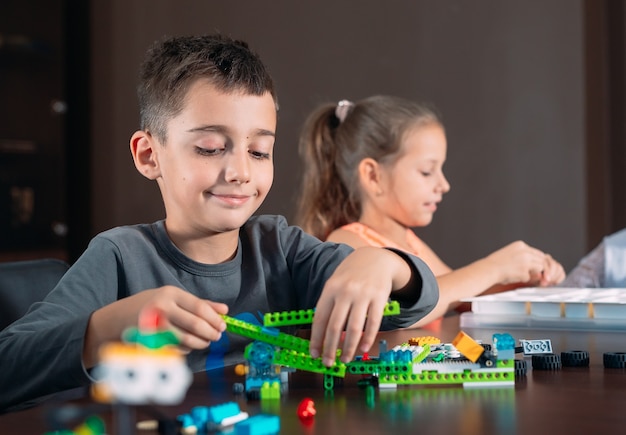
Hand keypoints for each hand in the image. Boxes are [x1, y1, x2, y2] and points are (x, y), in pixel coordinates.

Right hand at [83, 286, 227, 366]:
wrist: (114, 321)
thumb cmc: (148, 307)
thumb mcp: (171, 299)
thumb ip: (198, 303)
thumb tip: (225, 310)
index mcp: (169, 293)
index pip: (199, 307)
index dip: (214, 318)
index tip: (223, 325)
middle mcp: (161, 308)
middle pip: (195, 324)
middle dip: (210, 333)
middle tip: (217, 336)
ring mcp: (154, 327)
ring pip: (187, 339)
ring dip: (201, 343)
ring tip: (206, 342)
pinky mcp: (149, 343)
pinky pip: (175, 349)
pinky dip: (186, 349)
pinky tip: (187, 345)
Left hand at [308, 247, 409, 366]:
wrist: (376, 258)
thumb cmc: (351, 275)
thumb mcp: (335, 283)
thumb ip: (330, 305)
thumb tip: (324, 336)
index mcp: (330, 288)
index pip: (319, 318)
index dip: (316, 339)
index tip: (314, 354)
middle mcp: (345, 291)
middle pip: (335, 326)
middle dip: (330, 348)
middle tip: (328, 363)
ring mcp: (363, 294)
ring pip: (354, 328)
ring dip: (349, 348)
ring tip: (346, 360)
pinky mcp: (379, 297)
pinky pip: (373, 323)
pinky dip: (367, 339)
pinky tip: (362, 349)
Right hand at [485, 241, 563, 285]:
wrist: (488, 269)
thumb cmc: (496, 263)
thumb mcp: (510, 253)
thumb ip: (523, 256)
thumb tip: (535, 264)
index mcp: (520, 245)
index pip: (536, 252)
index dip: (537, 260)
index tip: (537, 266)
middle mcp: (524, 251)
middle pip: (541, 259)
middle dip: (540, 267)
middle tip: (538, 274)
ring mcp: (525, 261)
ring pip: (539, 267)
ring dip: (534, 273)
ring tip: (522, 274)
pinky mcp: (524, 271)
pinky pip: (530, 276)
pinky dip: (523, 278)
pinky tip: (514, 276)